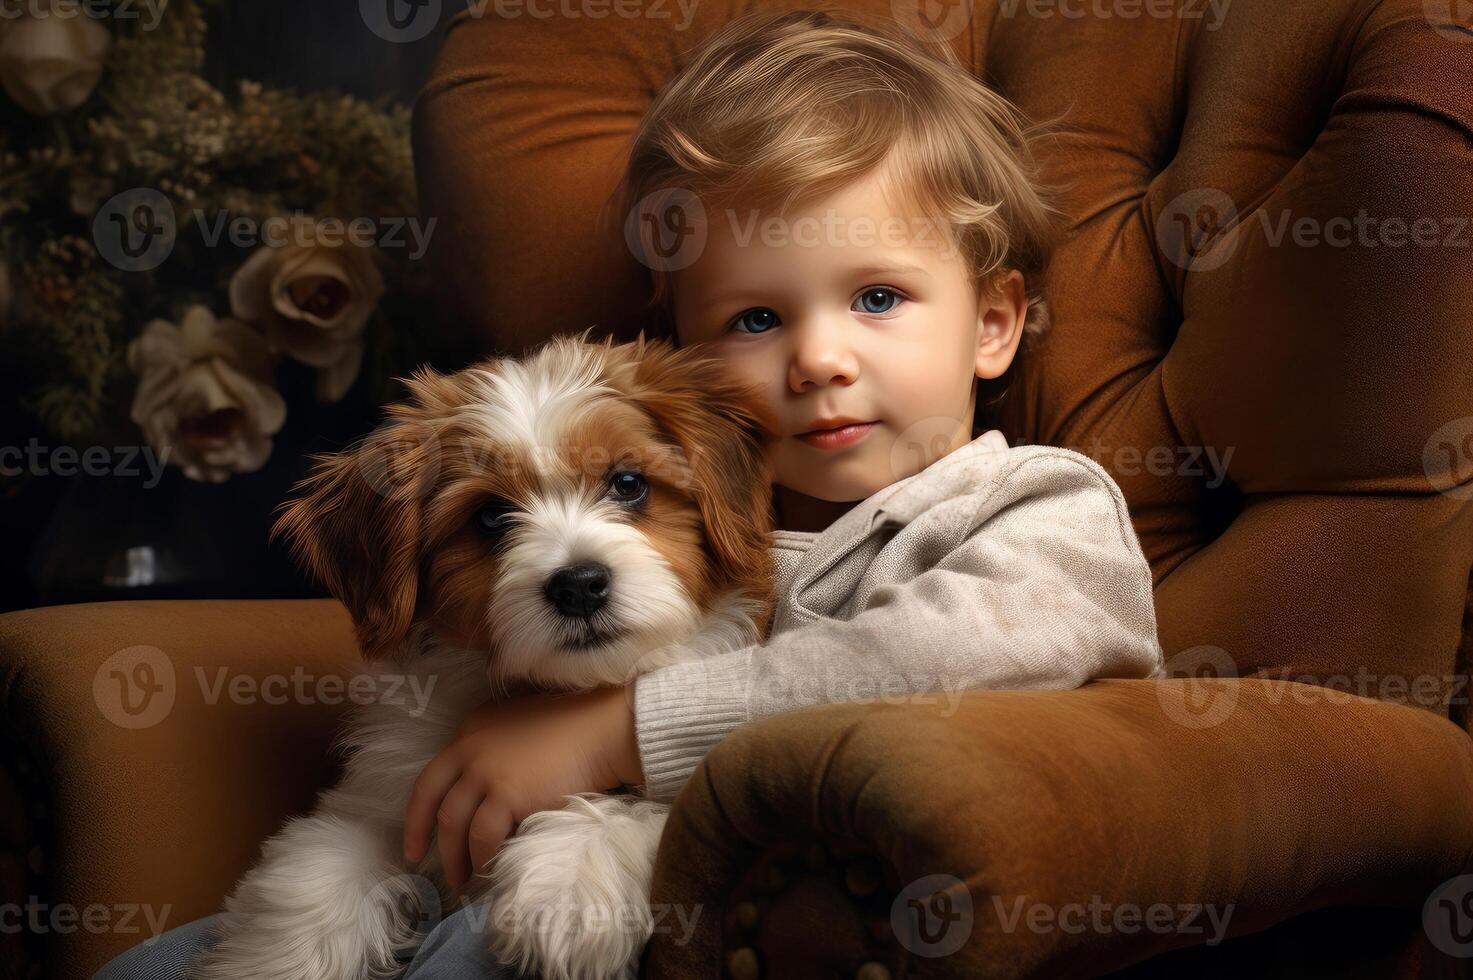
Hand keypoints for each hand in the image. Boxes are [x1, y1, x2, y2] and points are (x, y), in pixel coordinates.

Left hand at [402, 684, 642, 890]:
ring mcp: (486, 772)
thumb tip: (480, 788)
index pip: (430, 778)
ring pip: (454, 824)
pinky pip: (483, 837)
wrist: (600, 731)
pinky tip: (488, 869)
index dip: (418, 815)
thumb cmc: (569, 730)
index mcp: (470, 732)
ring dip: (455, 857)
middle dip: (425, 839)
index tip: (415, 841)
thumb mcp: (516, 726)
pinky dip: (482, 857)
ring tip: (462, 877)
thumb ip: (492, 748)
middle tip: (428, 865)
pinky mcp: (506, 794)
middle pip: (434, 803)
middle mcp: (470, 750)